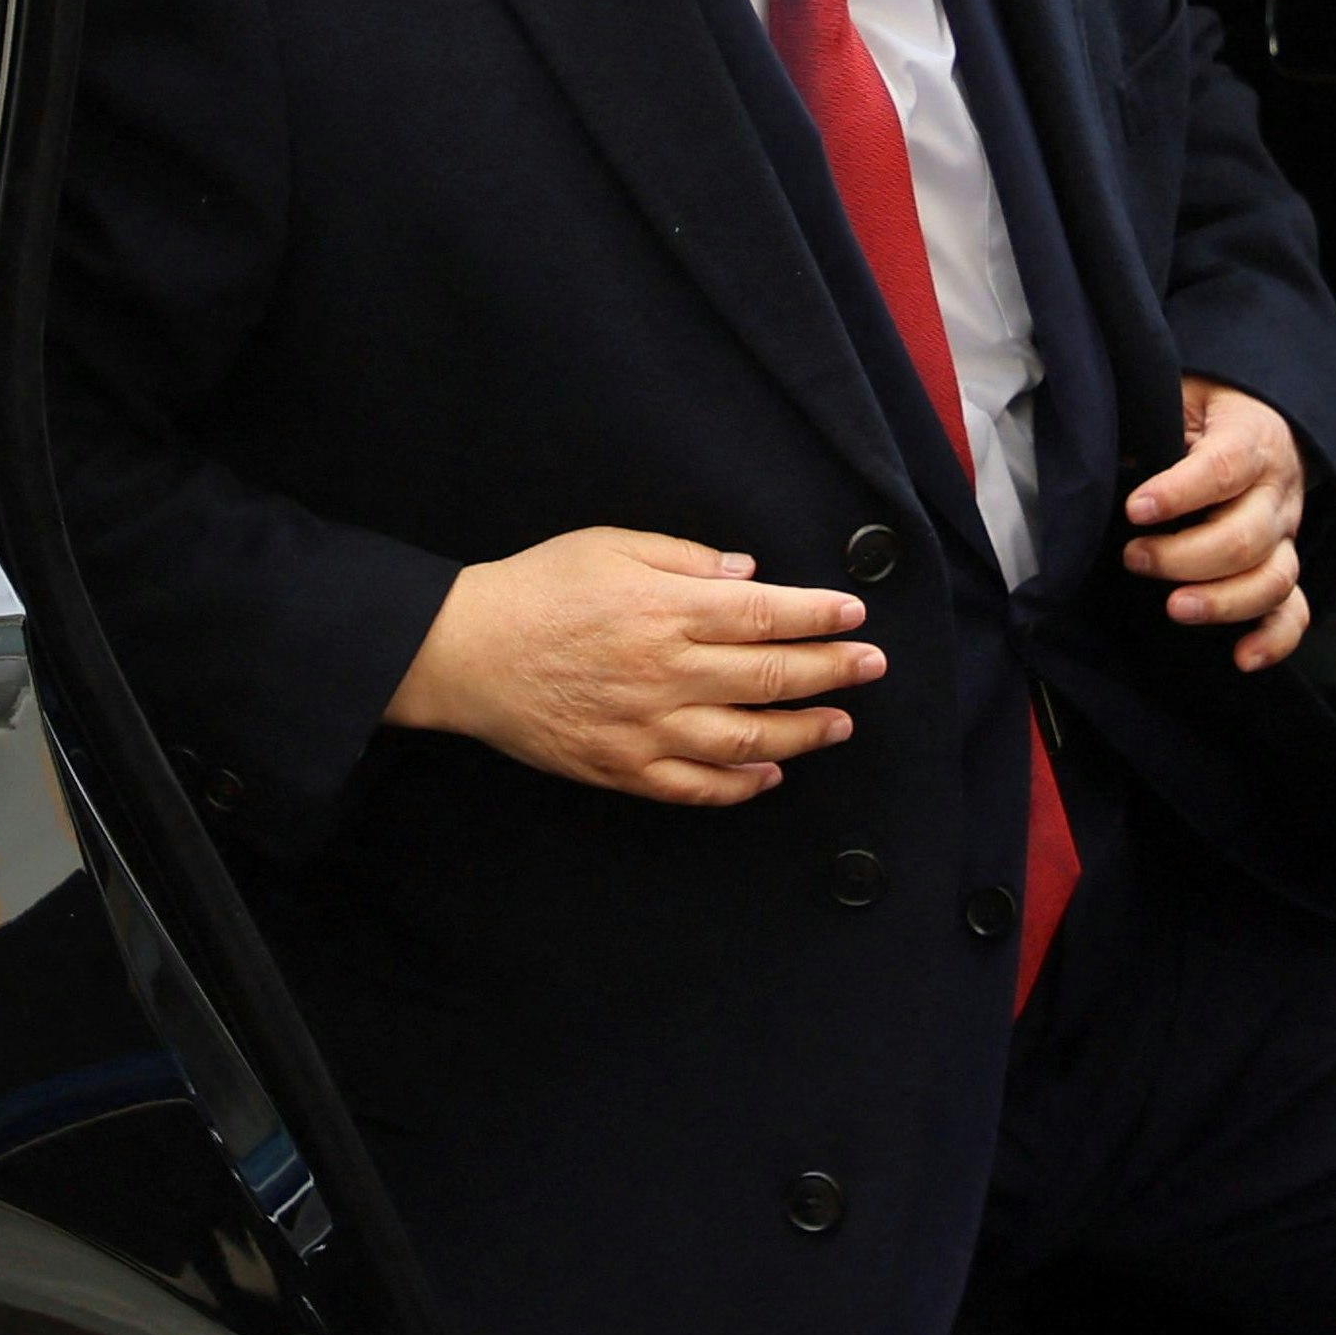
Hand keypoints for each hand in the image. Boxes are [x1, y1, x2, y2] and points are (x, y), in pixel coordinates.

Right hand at [383, 527, 884, 804]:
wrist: (464, 652)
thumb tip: (749, 573)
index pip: (767, 615)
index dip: (819, 617)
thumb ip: (685, 559)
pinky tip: (768, 774)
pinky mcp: (622, 769)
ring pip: (747, 740)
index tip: (855, 616)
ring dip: (803, 733)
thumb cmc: (538, 588)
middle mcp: (668, 673)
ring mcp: (647, 729)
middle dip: (832, 672)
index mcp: (668, 611)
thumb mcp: (611, 546)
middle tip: (871, 666)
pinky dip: (739, 785)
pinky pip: (695, 787)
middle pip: (771, 678)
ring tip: (839, 723)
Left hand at [1122, 376, 1307, 671]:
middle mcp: (1277, 491)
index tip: (1135, 509)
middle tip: (1134, 557)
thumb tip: (1114, 466)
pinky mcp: (1283, 565)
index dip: (1180, 492)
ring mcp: (1285, 534)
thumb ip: (1154, 423)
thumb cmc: (1201, 408)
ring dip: (1222, 602)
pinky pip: (1293, 611)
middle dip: (1184, 556)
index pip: (1224, 468)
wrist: (1251, 412)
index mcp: (1252, 438)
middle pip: (1245, 537)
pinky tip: (1241, 658)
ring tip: (1174, 608)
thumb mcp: (1178, 396)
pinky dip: (1274, 640)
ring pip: (1272, 579)